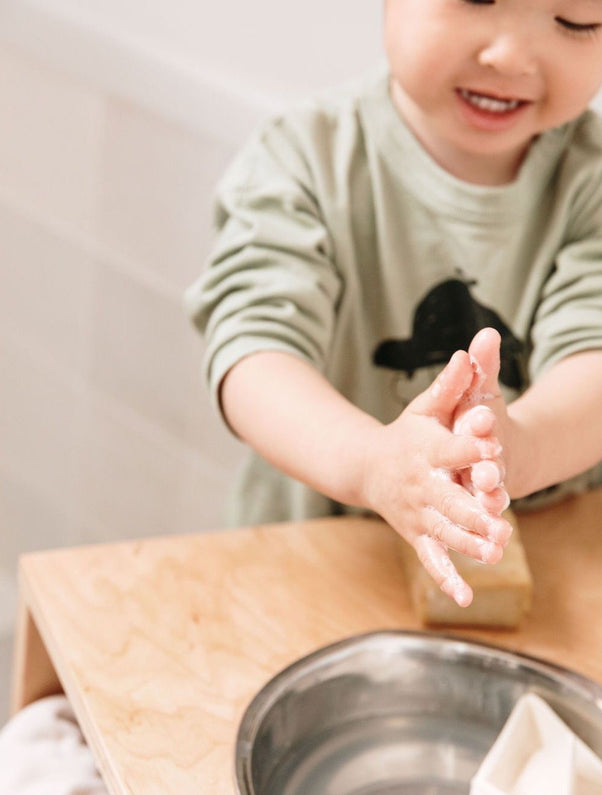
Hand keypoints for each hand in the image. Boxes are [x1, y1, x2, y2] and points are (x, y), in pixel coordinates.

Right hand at [360, 348, 512, 606]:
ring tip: (496, 552)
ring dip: (469, 544)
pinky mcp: (416, 534)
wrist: (365, 467)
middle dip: (473, 511)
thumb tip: (468, 350)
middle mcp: (422, 485)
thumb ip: (450, 385)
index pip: (450, 448)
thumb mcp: (424, 408)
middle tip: (500, 522)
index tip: (490, 443)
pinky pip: (431, 559)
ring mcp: (418, 513)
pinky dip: (446, 578)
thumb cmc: (404, 435)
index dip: (469, 445)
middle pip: (449, 499)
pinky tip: (466, 597)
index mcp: (426, 450)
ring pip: (445, 532)